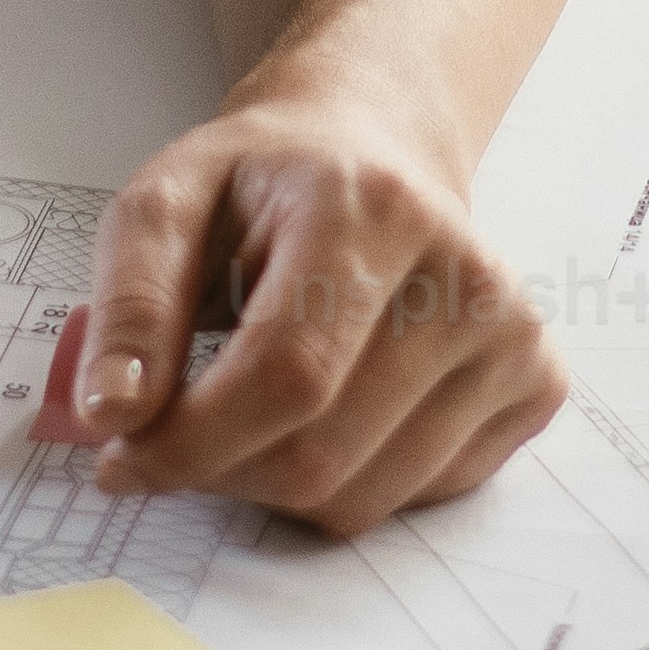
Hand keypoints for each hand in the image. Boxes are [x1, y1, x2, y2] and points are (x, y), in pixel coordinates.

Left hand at [73, 67, 563, 529]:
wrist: (375, 149)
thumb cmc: (264, 184)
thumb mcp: (167, 200)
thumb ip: (130, 304)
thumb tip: (112, 416)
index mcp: (372, 210)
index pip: (286, 376)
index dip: (190, 443)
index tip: (123, 457)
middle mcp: (464, 273)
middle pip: (322, 454)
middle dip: (221, 472)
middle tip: (177, 436)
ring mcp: (512, 335)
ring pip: (365, 498)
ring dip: (276, 487)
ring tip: (255, 409)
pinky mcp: (536, 383)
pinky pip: (416, 500)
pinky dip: (349, 483)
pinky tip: (332, 408)